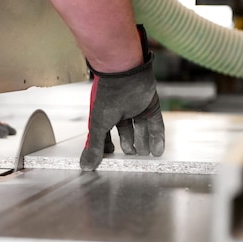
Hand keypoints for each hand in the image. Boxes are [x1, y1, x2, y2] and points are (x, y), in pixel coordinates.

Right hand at [80, 26, 164, 170]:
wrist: (124, 75)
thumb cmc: (108, 98)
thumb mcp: (98, 126)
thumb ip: (95, 146)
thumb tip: (85, 166)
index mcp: (104, 116)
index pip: (105, 135)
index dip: (107, 146)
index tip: (110, 158)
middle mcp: (120, 113)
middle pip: (126, 133)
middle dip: (129, 146)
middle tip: (132, 159)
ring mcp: (136, 109)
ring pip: (141, 129)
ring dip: (144, 143)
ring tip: (145, 156)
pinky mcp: (151, 106)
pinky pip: (155, 124)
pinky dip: (157, 138)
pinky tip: (157, 152)